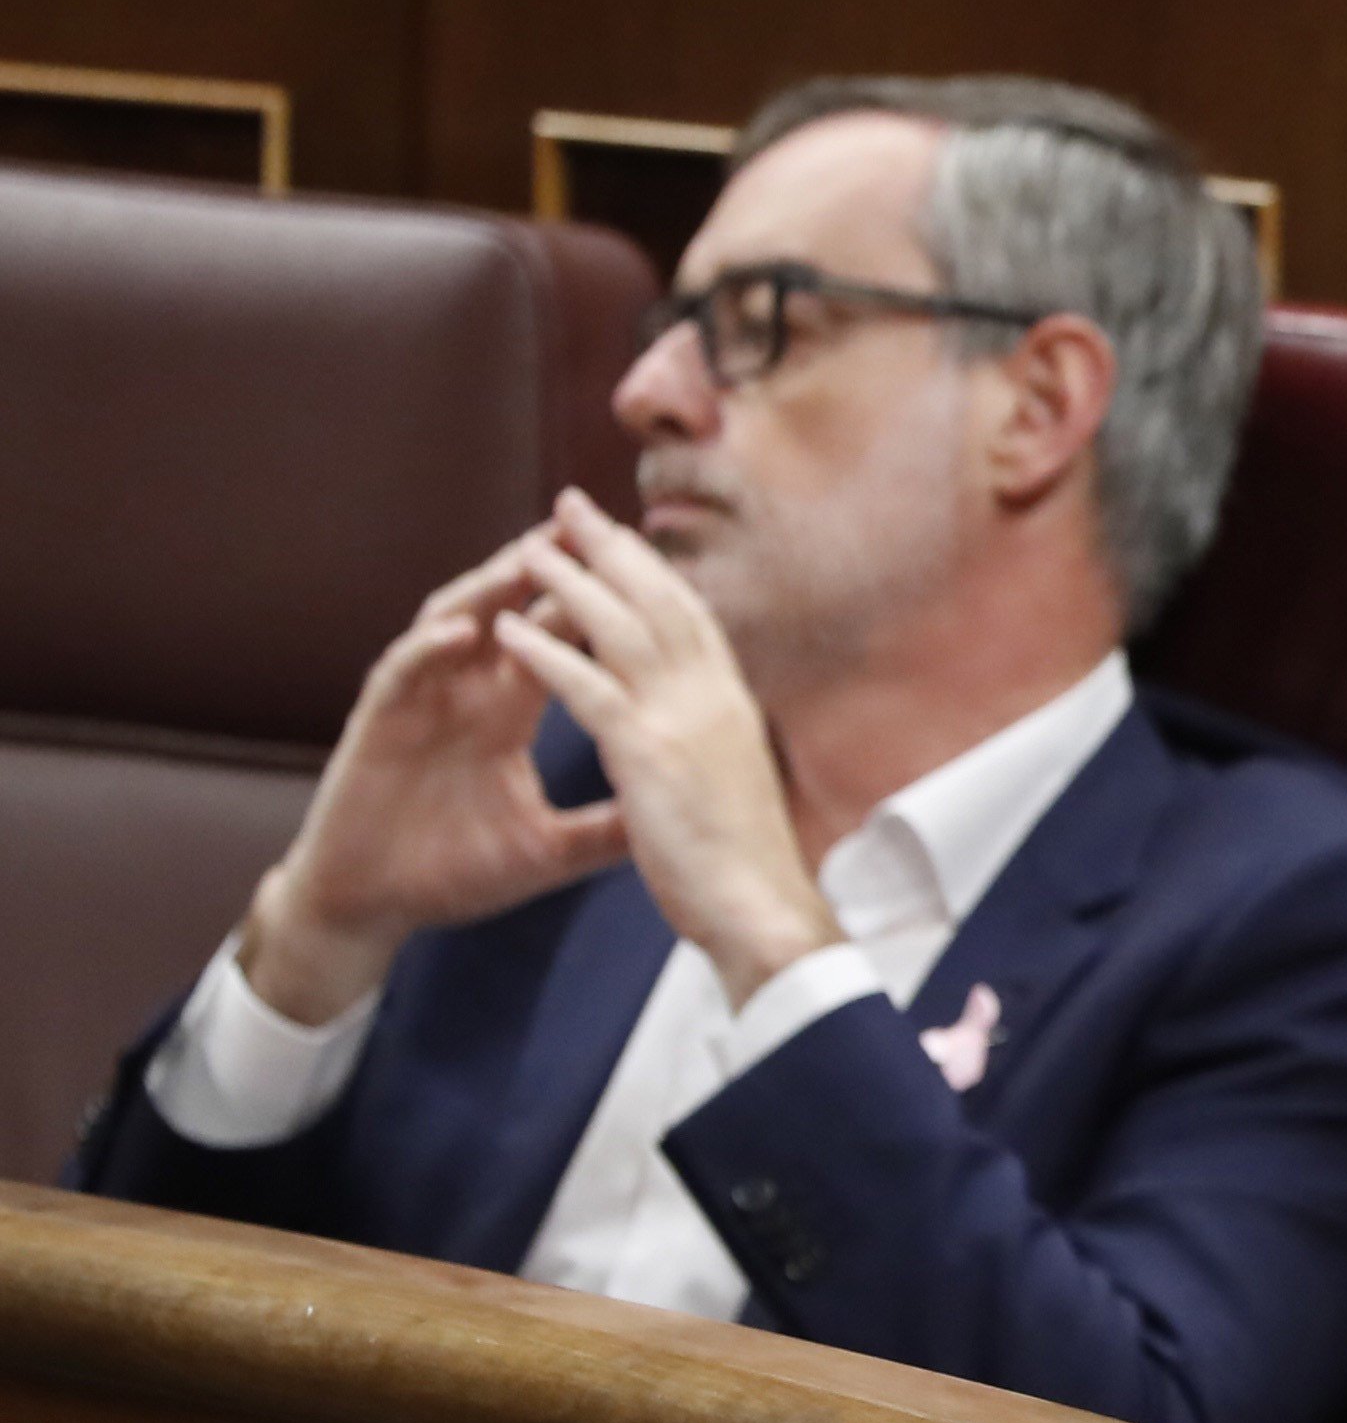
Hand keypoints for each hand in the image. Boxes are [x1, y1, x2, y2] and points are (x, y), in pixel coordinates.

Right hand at [240, 536, 640, 1023]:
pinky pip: (403, 673)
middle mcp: (467, 693)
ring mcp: (421, 701)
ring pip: (456, 624)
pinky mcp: (378, 722)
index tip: (655, 576)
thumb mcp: (551, 850)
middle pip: (513, 614)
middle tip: (595, 527)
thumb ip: (612, 826)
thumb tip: (683, 816)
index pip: (564, 643)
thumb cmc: (453, 873)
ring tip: (530, 556)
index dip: (603, 608)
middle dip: (551, 571)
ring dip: (490, 589)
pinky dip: (430, 650)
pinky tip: (462, 633)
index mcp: (508, 711)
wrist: (374, 906)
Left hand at [483, 489, 838, 1005]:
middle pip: (657, 601)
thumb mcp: (734, 793)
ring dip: (569, 582)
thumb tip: (702, 745)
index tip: (622, 541)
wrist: (764, 914)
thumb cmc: (750, 871)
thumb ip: (712, 753)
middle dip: (612, 549)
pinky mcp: (647, 752)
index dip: (654, 573)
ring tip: (528, 549)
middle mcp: (714, 699)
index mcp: (732, 709)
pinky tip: (506, 629)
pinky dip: (543, 651)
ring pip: (620, 628)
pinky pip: (585, 686)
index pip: (692, 619)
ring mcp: (683, 720)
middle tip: (571, 508)